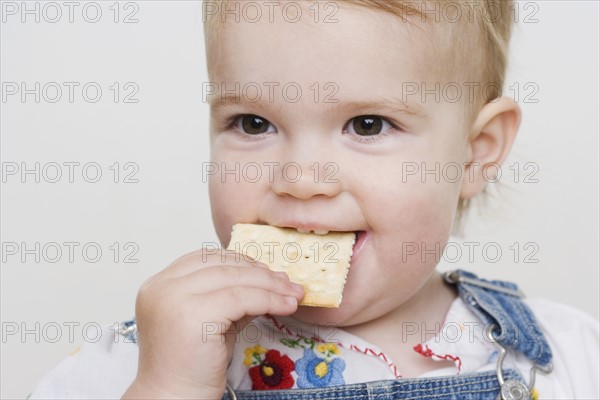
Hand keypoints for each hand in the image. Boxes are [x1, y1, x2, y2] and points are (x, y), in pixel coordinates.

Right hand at [121, 248, 303, 398]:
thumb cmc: (191, 367)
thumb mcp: (213, 320)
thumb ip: (232, 297)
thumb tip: (268, 280)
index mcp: (159, 285)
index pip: (204, 259)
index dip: (239, 261)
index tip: (266, 272)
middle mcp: (162, 287)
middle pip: (221, 264)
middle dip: (259, 272)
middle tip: (287, 283)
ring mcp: (174, 299)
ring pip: (234, 279)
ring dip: (270, 285)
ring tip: (292, 295)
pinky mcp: (193, 316)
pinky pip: (241, 299)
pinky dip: (268, 300)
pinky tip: (285, 306)